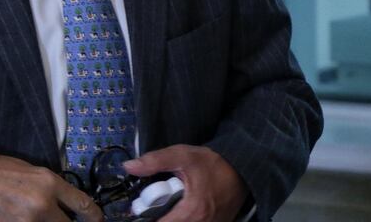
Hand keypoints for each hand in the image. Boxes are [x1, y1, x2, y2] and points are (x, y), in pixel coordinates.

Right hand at [0, 145, 102, 221]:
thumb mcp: (28, 170)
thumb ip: (49, 188)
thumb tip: (65, 204)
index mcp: (48, 183)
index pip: (85, 206)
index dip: (95, 218)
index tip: (96, 221)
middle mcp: (42, 204)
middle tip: (62, 221)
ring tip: (35, 217)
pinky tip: (19, 220)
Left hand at [122, 145, 245, 221]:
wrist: (241, 169)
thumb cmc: (212, 164)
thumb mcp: (182, 156)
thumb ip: (155, 161)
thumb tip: (129, 167)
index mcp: (192, 212)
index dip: (147, 217)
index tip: (141, 209)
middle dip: (160, 217)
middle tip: (155, 205)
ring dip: (171, 218)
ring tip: (168, 206)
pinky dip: (183, 218)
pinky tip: (179, 209)